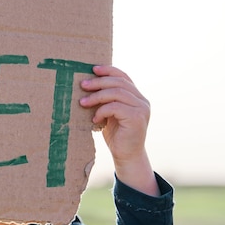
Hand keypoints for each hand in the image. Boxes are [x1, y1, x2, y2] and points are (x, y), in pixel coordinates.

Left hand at [79, 65, 159, 195]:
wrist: (126, 155)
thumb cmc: (115, 134)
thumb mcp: (110, 113)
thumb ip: (106, 99)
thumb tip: (88, 83)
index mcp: (136, 96)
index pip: (123, 77)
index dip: (108, 70)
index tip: (93, 69)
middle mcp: (142, 100)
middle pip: (118, 83)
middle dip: (98, 82)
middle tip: (83, 85)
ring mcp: (142, 108)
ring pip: (116, 93)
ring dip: (97, 96)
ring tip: (83, 102)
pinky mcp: (137, 118)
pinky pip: (115, 107)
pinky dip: (102, 110)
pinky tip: (95, 118)